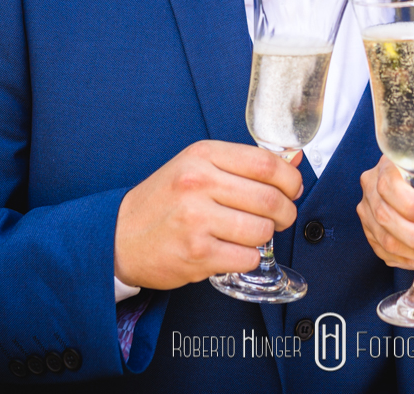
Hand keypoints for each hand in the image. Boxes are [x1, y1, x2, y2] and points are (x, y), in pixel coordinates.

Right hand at [113, 140, 303, 289]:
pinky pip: (247, 257)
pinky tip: (235, 251)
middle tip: (282, 217)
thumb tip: (293, 163)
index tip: (293, 189)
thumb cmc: (164, 201)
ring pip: (262, 230)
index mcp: (202, 156)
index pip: (265, 162)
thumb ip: (242, 165)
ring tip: (253, 234)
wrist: (119, 236)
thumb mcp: (196, 168)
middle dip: (286, 212)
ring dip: (266, 236)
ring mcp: (196, 219)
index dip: (289, 179)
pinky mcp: (197, 253)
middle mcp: (198, 183)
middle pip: (269, 198)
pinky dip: (249, 257)